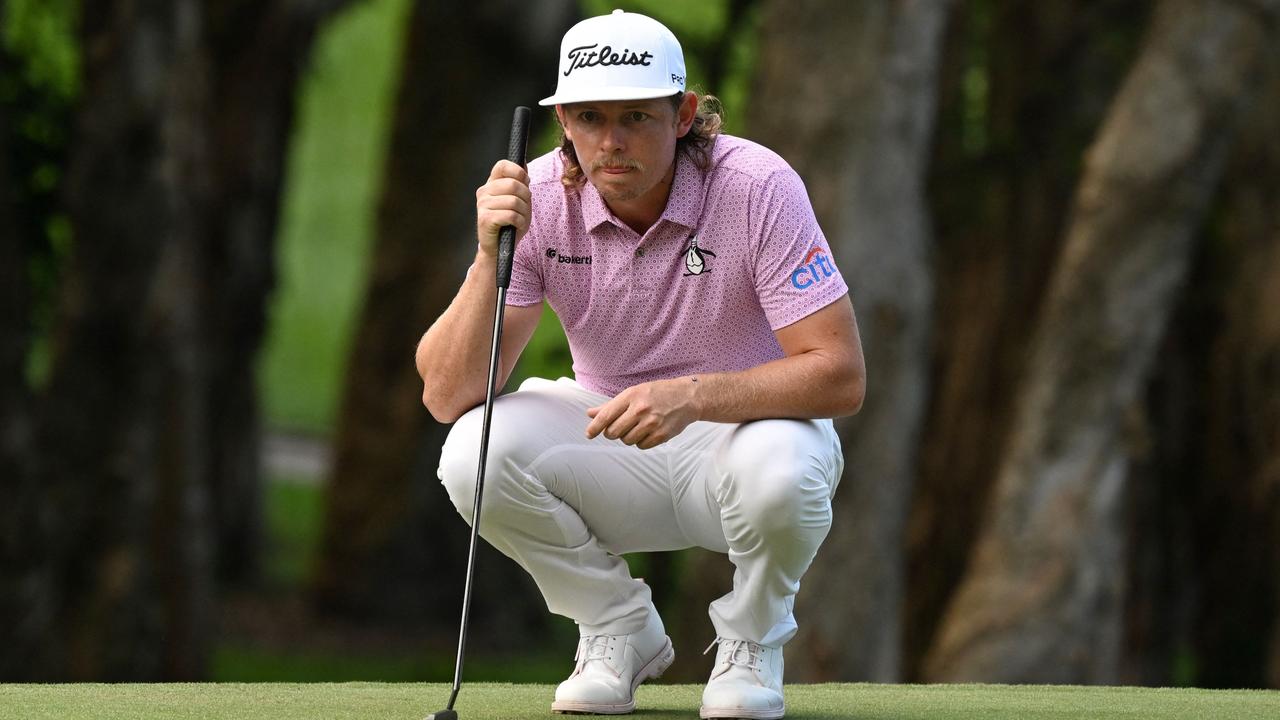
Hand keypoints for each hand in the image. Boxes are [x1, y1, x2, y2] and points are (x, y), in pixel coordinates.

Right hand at [475, 160, 530, 257]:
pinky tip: (516, 226)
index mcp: (491, 183)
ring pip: (514, 201)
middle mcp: (484, 192)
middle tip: (525, 208)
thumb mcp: (519, 200)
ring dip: (524, 213)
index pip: (502, 165)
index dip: (518, 172)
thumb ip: (520, 182)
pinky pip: (511, 215)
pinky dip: (519, 222)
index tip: (525, 182)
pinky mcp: (485, 219)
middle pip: (512, 184)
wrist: (499, 248)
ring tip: (520, 219)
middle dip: (526, 197)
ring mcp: (482, 205)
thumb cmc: (510, 223)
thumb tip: (523, 162)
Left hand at [585, 377, 701, 449]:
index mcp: (631, 396)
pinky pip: (641, 446)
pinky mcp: (661, 435)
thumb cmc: (657, 393)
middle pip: (613, 432)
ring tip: (638, 426)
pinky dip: (641, 442)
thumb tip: (590, 414)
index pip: (606, 415)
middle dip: (612, 432)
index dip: (595, 427)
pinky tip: (648, 431)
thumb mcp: (634, 393)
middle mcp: (641, 409)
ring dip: (628, 437)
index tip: (589, 434)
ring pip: (627, 440)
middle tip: (619, 427)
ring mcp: (652, 423)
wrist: (687, 397)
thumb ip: (611, 405)